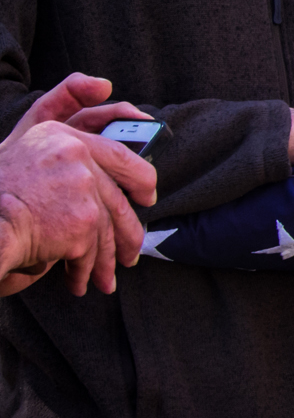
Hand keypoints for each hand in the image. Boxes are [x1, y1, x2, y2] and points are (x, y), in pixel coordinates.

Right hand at [0, 75, 157, 296]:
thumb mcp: (23, 159)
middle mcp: (75, 153)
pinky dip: (86, 270)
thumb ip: (62, 160)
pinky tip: (80, 282)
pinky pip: (91, 250)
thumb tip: (104, 184)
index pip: (117, 153)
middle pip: (121, 192)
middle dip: (131, 227)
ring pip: (108, 228)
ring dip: (107, 259)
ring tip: (105, 279)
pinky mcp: (81, 219)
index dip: (137, 177)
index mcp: (61, 134)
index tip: (145, 193)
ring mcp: (81, 186)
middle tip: (134, 248)